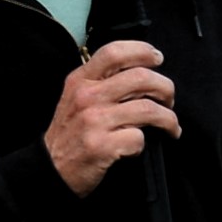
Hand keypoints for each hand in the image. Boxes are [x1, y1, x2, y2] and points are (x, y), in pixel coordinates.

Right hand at [43, 39, 175, 197]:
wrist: (51, 170)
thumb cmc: (69, 134)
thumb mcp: (75, 97)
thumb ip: (101, 82)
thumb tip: (142, 74)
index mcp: (80, 80)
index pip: (114, 52)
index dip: (143, 51)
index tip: (157, 58)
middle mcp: (87, 96)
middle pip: (141, 78)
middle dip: (166, 88)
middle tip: (169, 100)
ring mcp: (94, 121)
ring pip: (148, 109)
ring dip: (168, 119)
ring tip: (171, 127)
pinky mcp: (102, 146)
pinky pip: (139, 138)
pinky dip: (144, 144)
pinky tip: (139, 147)